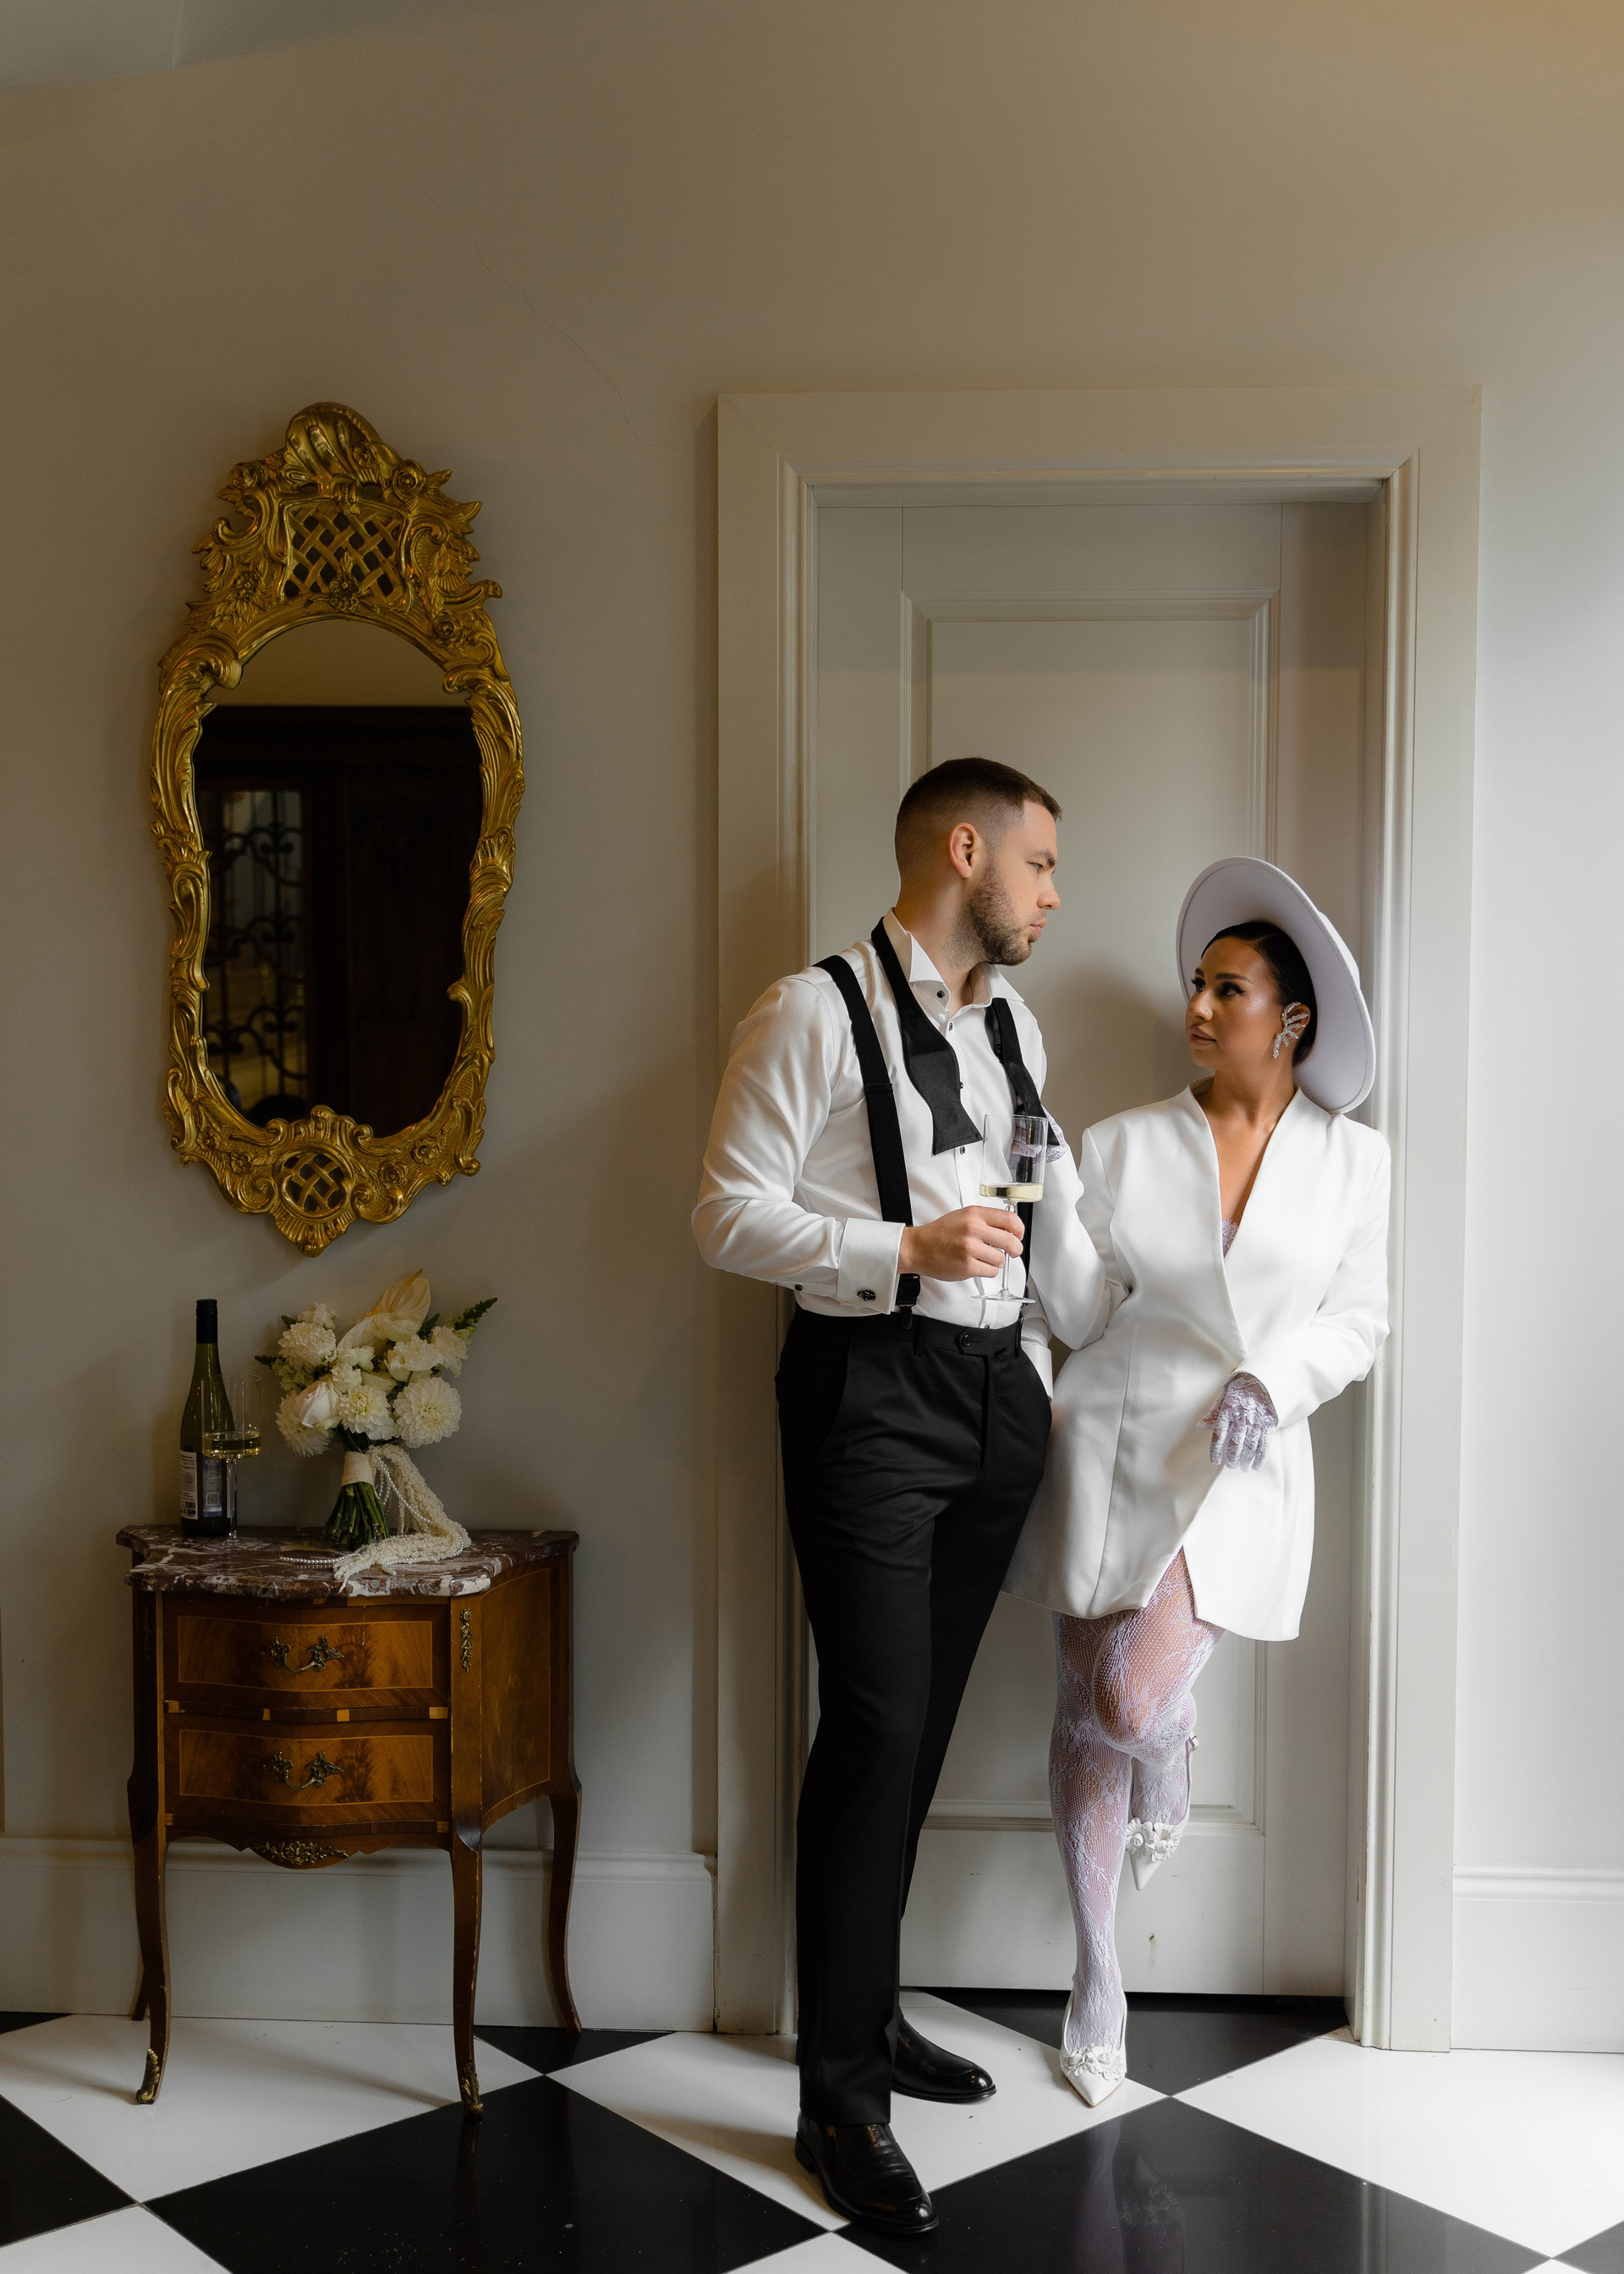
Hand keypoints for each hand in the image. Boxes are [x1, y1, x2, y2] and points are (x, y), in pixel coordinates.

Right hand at [899, 1206, 1023, 1282]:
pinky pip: (991, 1271)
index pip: (1010, 1220)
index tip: (1019, 1235)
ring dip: (997, 1261)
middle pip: (1011, 1241)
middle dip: (1015, 1249)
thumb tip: (1009, 1229)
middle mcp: (973, 1229)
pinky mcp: (967, 1266)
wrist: (919, 1247)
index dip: (1020, 1230)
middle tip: (1013, 1251)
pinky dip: (988, 1270)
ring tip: (985, 1258)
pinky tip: (978, 1265)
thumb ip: (986, 1220)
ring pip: (1001, 1259)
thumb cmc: (941, 1233)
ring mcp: (970, 1248)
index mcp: (975, 1214)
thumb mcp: (964, 1216)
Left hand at [1201, 1371, 1277, 1469]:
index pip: (1219, 1434)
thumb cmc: (1242, 1386)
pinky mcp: (1270, 1422)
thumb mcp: (1225, 1394)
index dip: (1216, 1449)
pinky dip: (1260, 1457)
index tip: (1215, 1461)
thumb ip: (1214, 1412)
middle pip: (1235, 1443)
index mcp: (1228, 1409)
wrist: (1266, 1375)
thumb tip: (1201, 1425)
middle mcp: (1242, 1416)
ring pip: (1250, 1446)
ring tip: (1243, 1468)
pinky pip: (1265, 1444)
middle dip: (1232, 1457)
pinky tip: (1256, 1465)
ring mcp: (1257, 1420)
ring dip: (1246, 1460)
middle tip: (1231, 1465)